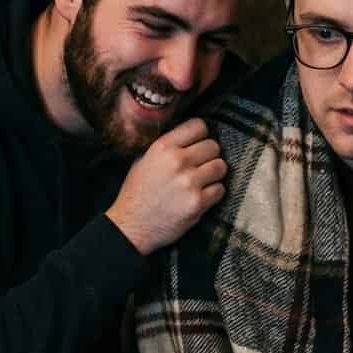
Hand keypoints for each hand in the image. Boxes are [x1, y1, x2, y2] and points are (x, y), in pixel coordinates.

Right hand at [105, 118, 228, 255]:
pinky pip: (220, 190)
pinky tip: (200, 197)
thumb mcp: (143, 160)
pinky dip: (213, 194)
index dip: (201, 135)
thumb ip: (167, 146)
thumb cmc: (137, 193)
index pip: (198, 126)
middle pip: (213, 146)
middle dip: (209, 156)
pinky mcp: (197, 203)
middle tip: (200, 166)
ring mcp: (189, 183)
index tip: (197, 144)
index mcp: (163, 147)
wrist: (131, 226)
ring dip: (214, 174)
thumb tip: (189, 137)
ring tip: (202, 181)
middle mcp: (177, 161)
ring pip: (221, 167)